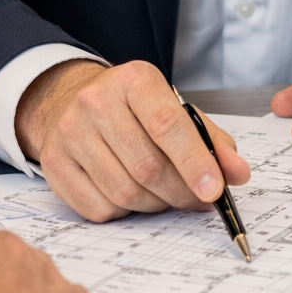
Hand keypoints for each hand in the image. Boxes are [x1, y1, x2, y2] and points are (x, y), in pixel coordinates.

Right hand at [15, 58, 250, 222]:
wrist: (70, 101)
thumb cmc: (133, 110)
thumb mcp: (175, 110)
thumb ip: (211, 141)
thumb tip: (237, 174)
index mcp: (134, 80)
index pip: (167, 124)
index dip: (194, 161)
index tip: (215, 190)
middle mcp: (96, 101)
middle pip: (147, 166)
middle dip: (180, 192)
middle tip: (196, 199)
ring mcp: (70, 132)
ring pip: (124, 192)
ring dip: (154, 205)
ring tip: (163, 194)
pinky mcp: (54, 163)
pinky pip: (99, 208)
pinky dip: (124, 212)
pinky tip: (130, 194)